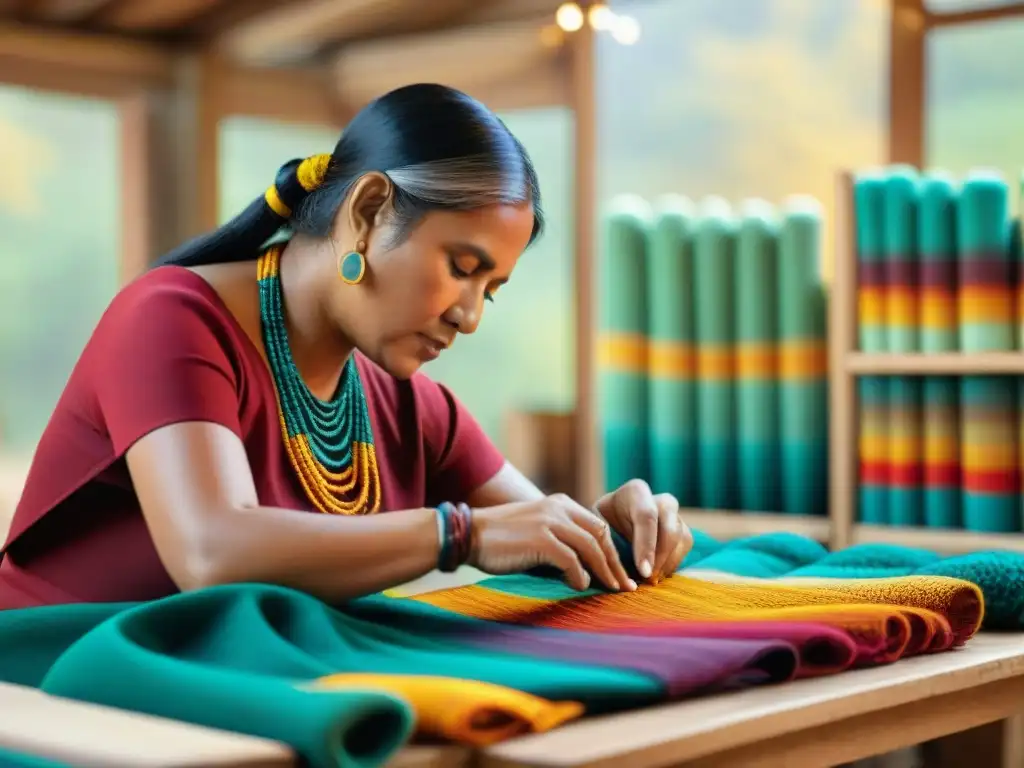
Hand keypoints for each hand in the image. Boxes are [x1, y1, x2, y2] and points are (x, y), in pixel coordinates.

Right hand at [468, 494, 636, 591]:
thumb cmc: (500, 539)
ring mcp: (549, 522)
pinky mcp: (540, 539)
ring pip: (590, 548)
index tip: (618, 572)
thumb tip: (583, 567)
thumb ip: (559, 538)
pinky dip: (579, 576)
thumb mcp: (535, 529)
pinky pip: (571, 561)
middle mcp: (558, 508)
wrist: (469, 535)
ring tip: (610, 590)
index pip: (597, 526)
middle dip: (614, 562)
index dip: (611, 550)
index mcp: (559, 504)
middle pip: (600, 535)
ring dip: (604, 571)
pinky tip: (579, 587)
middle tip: (624, 585)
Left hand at [596, 479, 691, 583]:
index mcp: (636, 492)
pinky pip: (684, 548)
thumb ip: (602, 539)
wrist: (614, 519)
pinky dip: (672, 564)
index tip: (643, 571)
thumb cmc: (601, 522)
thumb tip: (606, 565)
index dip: (647, 545)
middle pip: (670, 530)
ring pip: (681, 540)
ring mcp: (675, 514)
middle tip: (647, 580)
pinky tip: (655, 573)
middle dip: (660, 559)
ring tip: (649, 580)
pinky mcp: (683, 529)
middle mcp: (661, 500)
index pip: (647, 516)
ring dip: (667, 564)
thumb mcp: (595, 525)